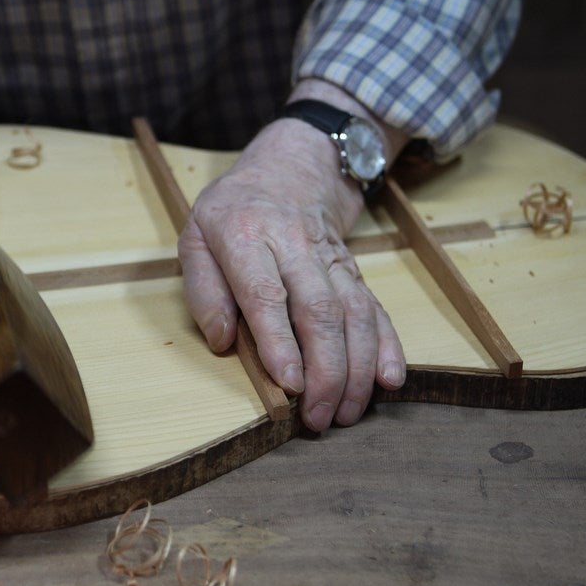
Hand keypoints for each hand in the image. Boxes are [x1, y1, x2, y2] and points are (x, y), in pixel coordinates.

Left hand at [179, 91, 406, 431]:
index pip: (266, 295)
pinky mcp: (353, 270)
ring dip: (358, 368)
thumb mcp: (194, 238)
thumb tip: (222, 340)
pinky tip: (391, 380)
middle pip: (320, 310)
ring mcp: (330, 258)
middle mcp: (294, 246)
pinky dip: (387, 346)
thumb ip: (202, 290)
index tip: (290, 385)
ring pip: (354, 313)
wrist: (289, 168)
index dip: (280, 342)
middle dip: (327, 370)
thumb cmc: (231, 212)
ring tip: (349, 413)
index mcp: (245, 237)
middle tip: (320, 418)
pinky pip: (374, 308)